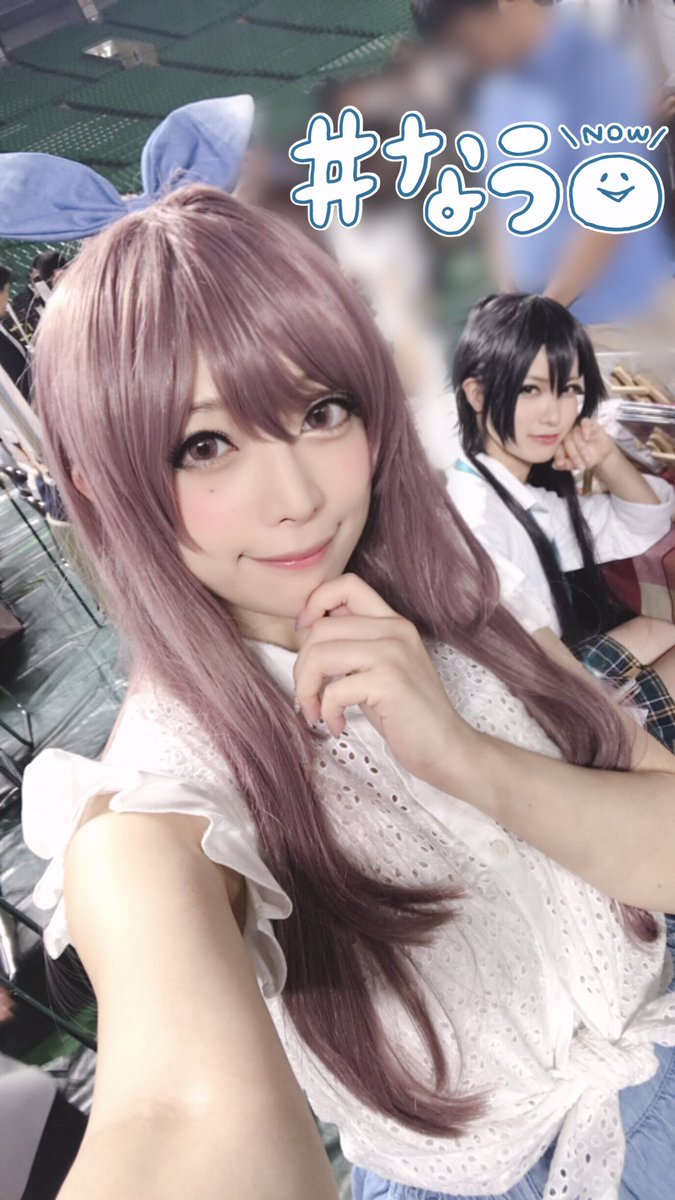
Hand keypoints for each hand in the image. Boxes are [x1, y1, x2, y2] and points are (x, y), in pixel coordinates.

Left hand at [293, 573, 475, 787]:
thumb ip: (353, 645)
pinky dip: (327, 712)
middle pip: (321, 628)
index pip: (347, 585)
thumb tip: (308, 631)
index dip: (315, 602)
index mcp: (392, 622)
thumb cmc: (406, 713)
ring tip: (315, 711)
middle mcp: (394, 630)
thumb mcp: (379, 668)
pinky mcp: (390, 682)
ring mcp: (393, 654)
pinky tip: (337, 725)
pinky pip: (334, 690)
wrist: (447, 748)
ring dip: (306, 689)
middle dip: (302, 666)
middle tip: (308, 696)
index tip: (304, 634)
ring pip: (320, 655)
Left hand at [552, 417, 616, 472]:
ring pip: (575, 434)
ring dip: (581, 448)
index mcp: (562, 443)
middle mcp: (568, 434)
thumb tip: (554, 466)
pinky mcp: (588, 423)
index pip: (557, 447)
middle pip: (566, 441)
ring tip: (587, 458)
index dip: (558, 456)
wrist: (603, 454)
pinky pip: (584, 423)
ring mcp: (577, 427)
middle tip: (579, 465)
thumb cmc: (587, 458)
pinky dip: (585, 430)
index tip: (561, 464)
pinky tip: (587, 439)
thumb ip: (566, 465)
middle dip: (573, 455)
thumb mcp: (578, 465)